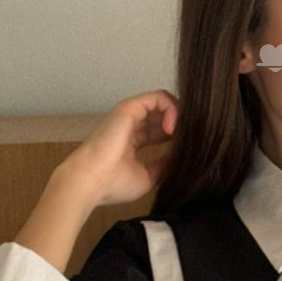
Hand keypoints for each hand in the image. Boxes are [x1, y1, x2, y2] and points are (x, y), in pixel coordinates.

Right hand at [57, 89, 178, 208]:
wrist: (90, 181)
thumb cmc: (113, 183)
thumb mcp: (148, 176)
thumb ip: (165, 163)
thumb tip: (183, 155)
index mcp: (134, 140)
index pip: (162, 130)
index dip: (178, 136)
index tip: (189, 149)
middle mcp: (132, 124)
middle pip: (165, 114)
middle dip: (182, 124)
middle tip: (191, 139)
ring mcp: (130, 114)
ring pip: (164, 102)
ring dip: (179, 115)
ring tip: (181, 134)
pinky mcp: (130, 107)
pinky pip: (159, 97)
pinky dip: (172, 109)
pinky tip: (172, 128)